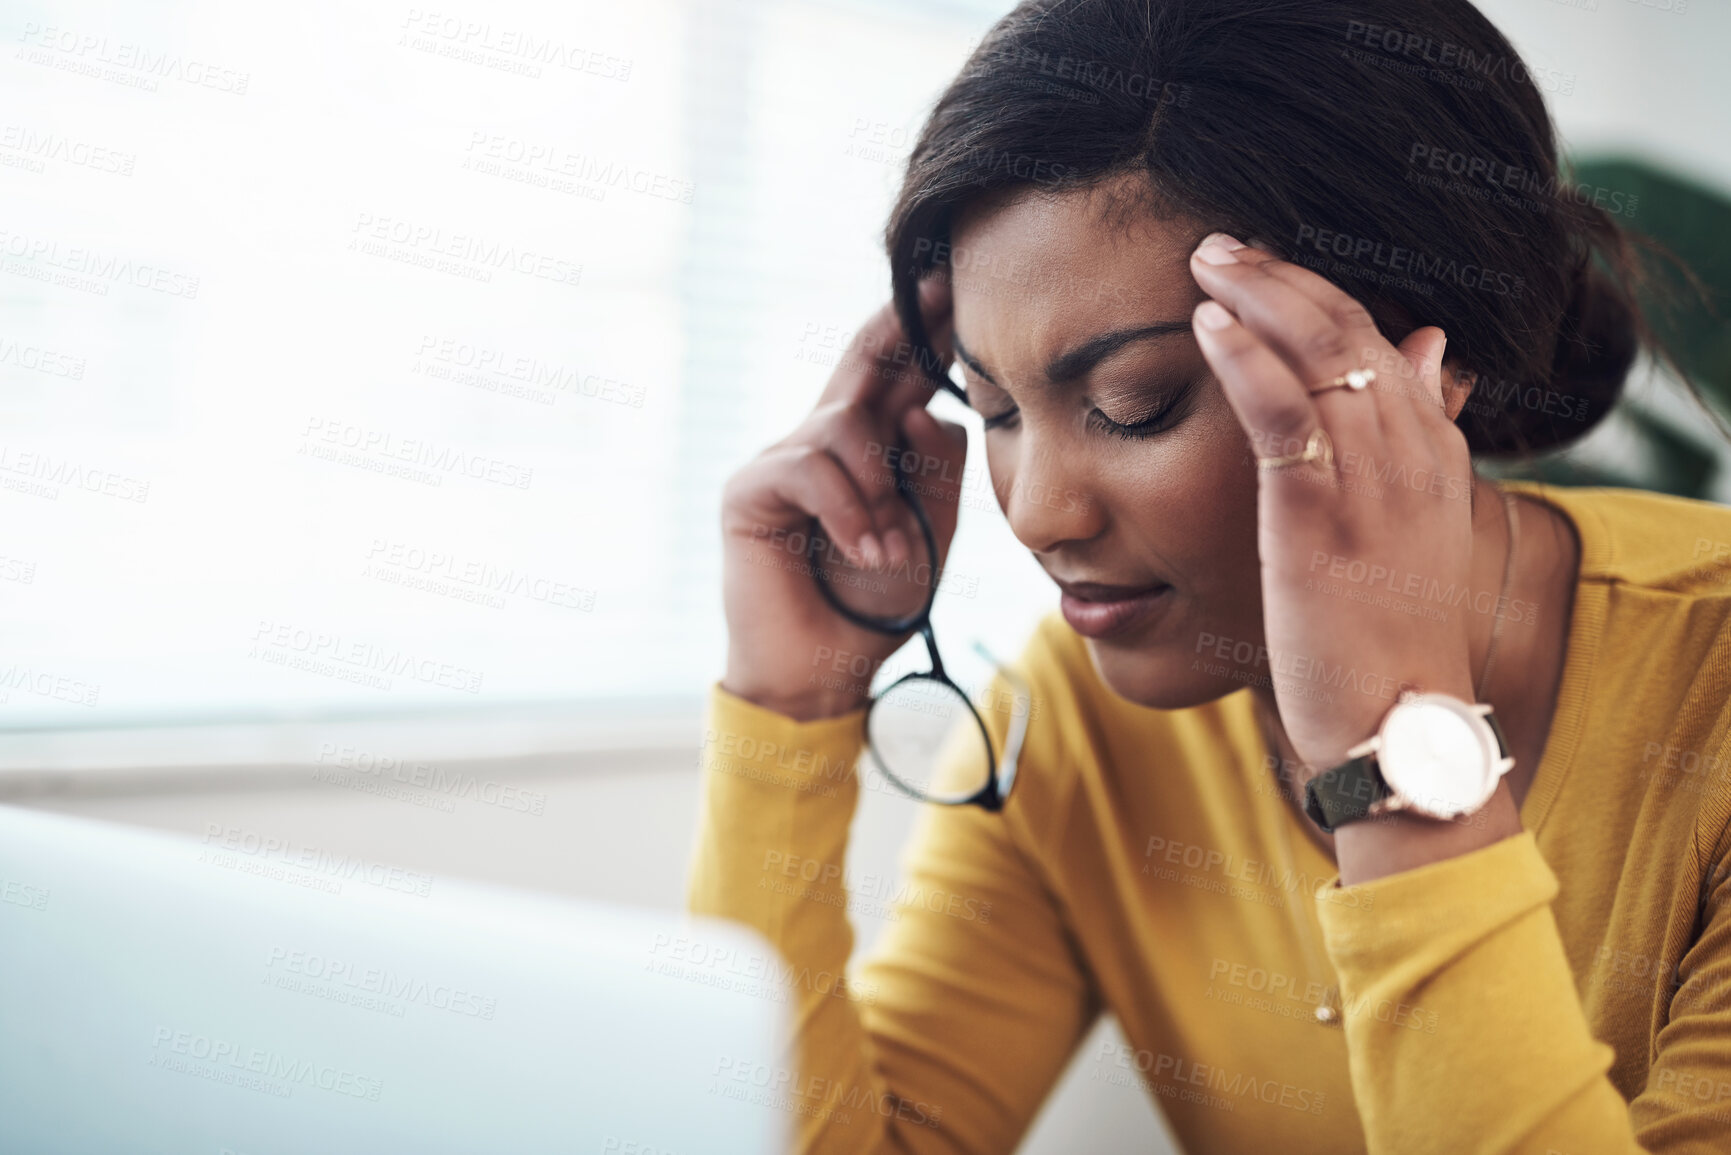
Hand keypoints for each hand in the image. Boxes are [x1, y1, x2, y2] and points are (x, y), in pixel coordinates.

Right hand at [718, 279, 967, 720]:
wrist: (827, 671)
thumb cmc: (877, 603)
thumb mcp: (931, 530)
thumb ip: (936, 467)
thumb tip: (922, 406)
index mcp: (871, 449)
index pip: (900, 373)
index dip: (928, 329)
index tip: (964, 286)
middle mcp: (823, 443)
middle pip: (862, 360)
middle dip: (903, 322)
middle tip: (941, 285)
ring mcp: (782, 461)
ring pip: (844, 424)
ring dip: (880, 492)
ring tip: (890, 550)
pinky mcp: (750, 489)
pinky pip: (812, 468)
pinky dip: (849, 513)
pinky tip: (866, 554)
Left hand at [1187, 233, 1477, 774]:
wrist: (1401, 723)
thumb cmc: (1392, 639)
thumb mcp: (1417, 529)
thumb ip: (1420, 440)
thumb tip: (1432, 351)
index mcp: (1432, 454)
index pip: (1380, 343)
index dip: (1320, 296)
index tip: (1266, 270)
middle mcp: (1409, 452)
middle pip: (1350, 330)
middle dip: (1282, 277)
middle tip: (1221, 245)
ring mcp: (1368, 480)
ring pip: (1320, 354)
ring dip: (1259, 295)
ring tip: (1205, 260)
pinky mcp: (1317, 515)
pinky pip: (1284, 413)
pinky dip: (1246, 358)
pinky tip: (1208, 323)